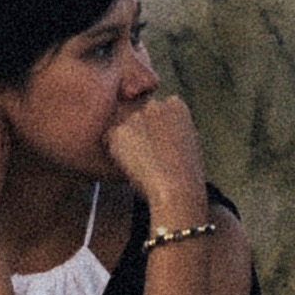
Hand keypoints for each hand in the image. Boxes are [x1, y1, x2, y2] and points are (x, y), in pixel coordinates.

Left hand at [105, 76, 209, 235]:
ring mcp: (136, 115)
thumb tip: (150, 131)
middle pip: (137, 118)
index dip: (156, 133)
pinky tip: (132, 165)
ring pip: (122, 128)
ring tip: (144, 163)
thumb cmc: (184, 176)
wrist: (177, 190)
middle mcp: (155, 104)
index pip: (155, 113)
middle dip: (139, 134)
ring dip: (126, 143)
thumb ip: (168, 128)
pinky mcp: (119, 130)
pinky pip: (109, 139)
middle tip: (151, 159)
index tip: (162, 150)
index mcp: (176, 105)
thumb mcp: (186, 142)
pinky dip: (115, 153)